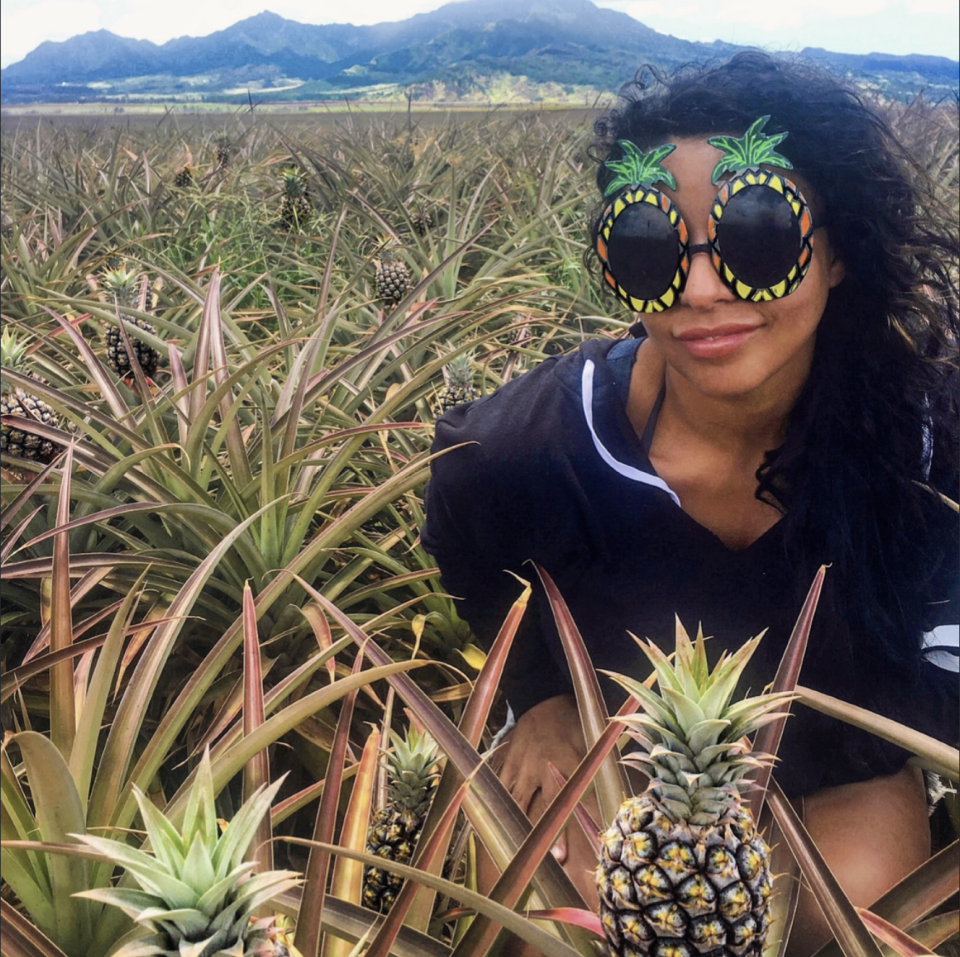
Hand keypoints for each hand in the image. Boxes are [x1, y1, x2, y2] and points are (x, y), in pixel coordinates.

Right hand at [493, 694, 598, 865]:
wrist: (542, 699)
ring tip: (522, 856)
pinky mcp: (507, 763)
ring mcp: (521, 765)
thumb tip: (612, 795)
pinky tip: (501, 831)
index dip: (568, 827)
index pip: (569, 798)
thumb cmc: (571, 723)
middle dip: (543, 835)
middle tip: (550, 861)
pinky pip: (502, 790)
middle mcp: (540, 765)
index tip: (567, 853)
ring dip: (520, 829)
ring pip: (516, 803)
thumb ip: (595, 767)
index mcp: (565, 759)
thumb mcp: (588, 740)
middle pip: (540, 806)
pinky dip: (501, 810)